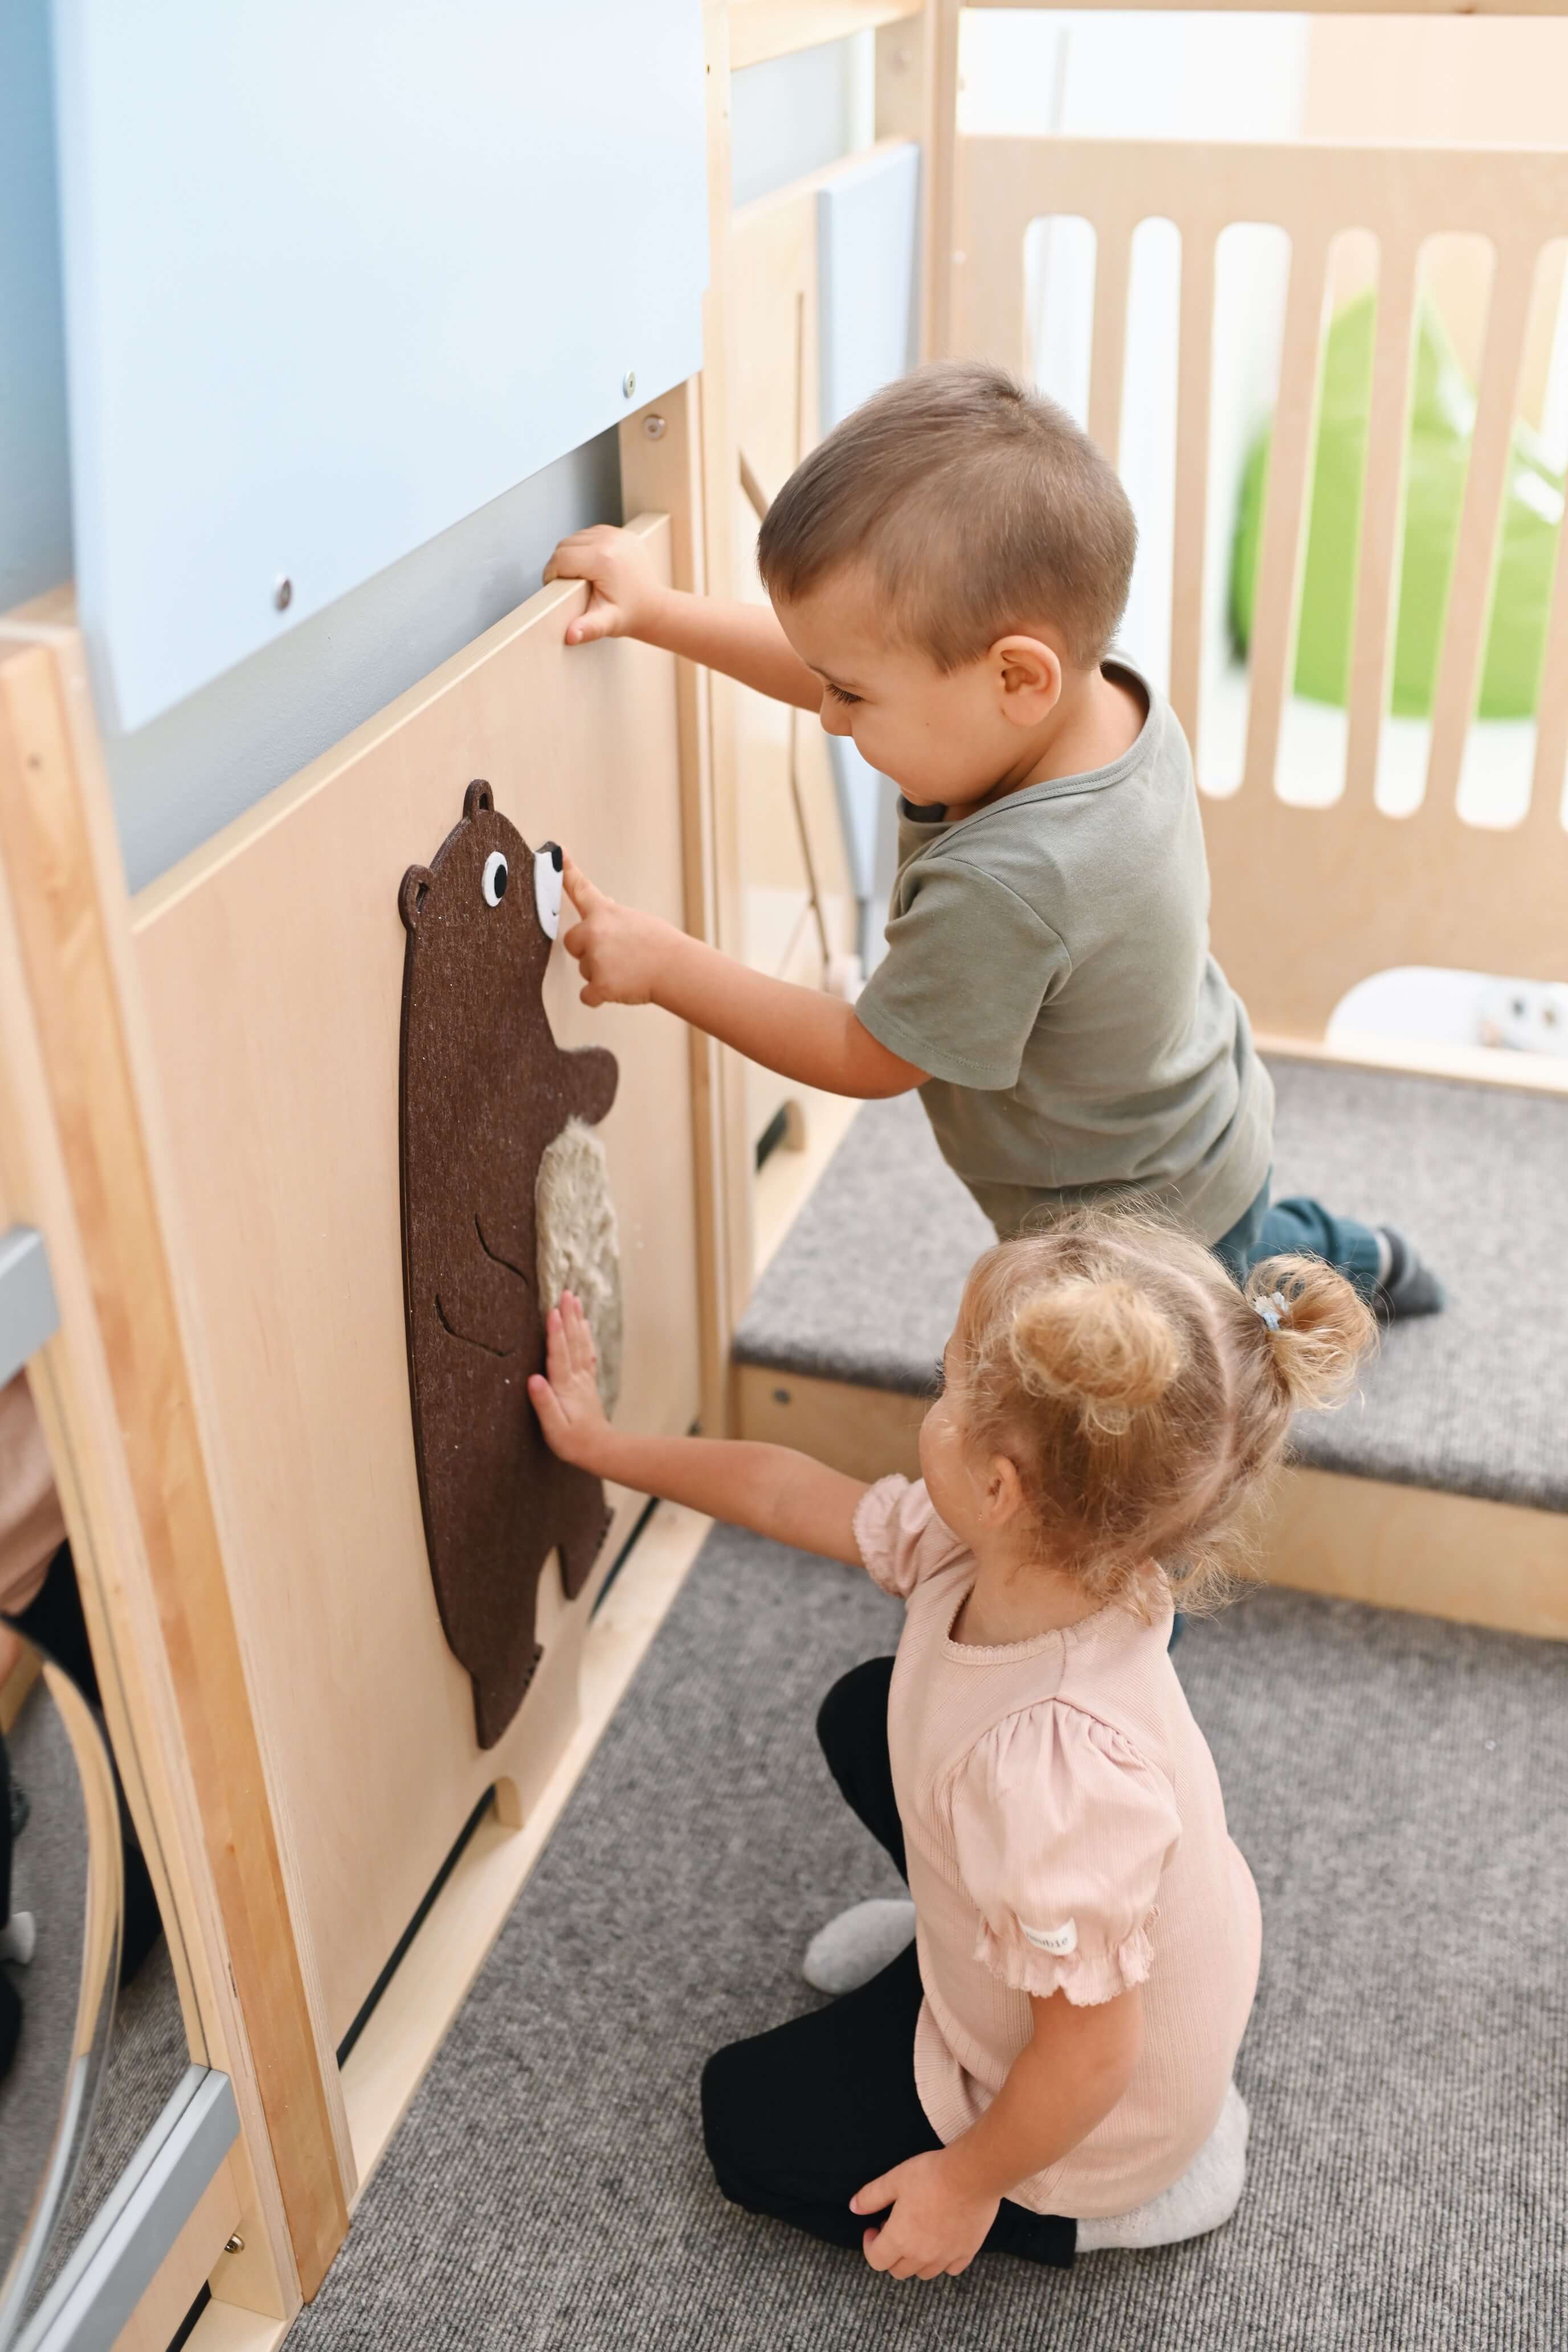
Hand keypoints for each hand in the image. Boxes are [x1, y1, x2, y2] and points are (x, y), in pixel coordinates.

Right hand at [528, 1291, 611, 1467]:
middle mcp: (576, 1379)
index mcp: (565, 1388)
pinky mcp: (587, 1383)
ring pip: (581, 1344)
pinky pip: (586, 1353)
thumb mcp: (554, 1429)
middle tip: (567, 1293)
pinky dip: (585, 1336)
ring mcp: (584, 1379)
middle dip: (569, 1317)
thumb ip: (544, 1403)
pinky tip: (584, 1325)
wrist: (601, 1451)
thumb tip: (533, 1379)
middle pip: (573, 1342)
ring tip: (575, 1300)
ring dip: (578, 1321)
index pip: (559, 1355)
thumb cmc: (573, 1443)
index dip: (555, 1333)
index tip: (553, 1311)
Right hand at [543, 525, 667, 645]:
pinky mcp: (621, 533)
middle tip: (567, 585)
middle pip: (565, 545)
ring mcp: (617, 534)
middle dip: (560, 565)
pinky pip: (590, 534)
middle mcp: (610, 540)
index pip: (561, 559)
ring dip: (571, 555)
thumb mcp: (607, 623)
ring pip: (575, 538)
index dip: (552, 574)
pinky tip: (591, 565)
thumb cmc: (630, 615)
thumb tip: (571, 636)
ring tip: (579, 575)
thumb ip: (588, 628)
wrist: (653, 607)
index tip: (556, 588)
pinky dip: (585, 548)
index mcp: (604, 559)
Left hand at [561, 855, 679, 1007]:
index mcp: (605, 913)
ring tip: (628, 970)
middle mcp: (595, 932)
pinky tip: (621, 988)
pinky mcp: (600, 985)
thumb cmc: (661, 945)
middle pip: (572, 943)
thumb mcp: (635, 921)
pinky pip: (588, 996)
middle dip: (585, 950)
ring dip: (600, 973)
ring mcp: (596, 959)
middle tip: (614, 956)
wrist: (676, 968)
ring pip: (584, 970)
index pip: (581, 889)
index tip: (558, 854)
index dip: (567, 872)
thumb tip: (602, 909)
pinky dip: (600, 996)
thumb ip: (612, 918)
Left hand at [851, 2149, 1000, 2279]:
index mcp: (899, 2240)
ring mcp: (945, 2257)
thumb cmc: (930, 2175)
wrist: (971, 2175)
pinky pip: (950, 2269)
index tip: (874, 2227)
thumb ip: (871, 2196)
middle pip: (898, 2271)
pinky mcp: (966, 2253)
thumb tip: (853, 2207)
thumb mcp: (894, 2179)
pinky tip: (942, 2240)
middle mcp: (921, 2256)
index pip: (876, 2261)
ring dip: (915, 2260)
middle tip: (895, 2227)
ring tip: (917, 2233)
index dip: (870, 2245)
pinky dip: (942, 2261)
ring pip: (923, 2273)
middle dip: (890, 2253)